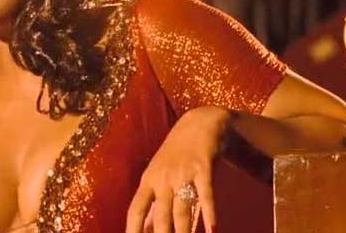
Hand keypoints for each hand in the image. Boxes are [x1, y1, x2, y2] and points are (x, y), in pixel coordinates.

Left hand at [126, 106, 230, 232]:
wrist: (199, 123)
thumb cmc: (176, 155)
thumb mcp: (159, 175)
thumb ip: (154, 202)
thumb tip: (145, 228)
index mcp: (149, 181)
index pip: (136, 209)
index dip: (133, 229)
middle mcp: (163, 178)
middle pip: (160, 214)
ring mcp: (183, 173)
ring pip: (182, 209)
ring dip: (184, 232)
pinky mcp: (203, 168)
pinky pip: (206, 194)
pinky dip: (210, 213)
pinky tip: (212, 229)